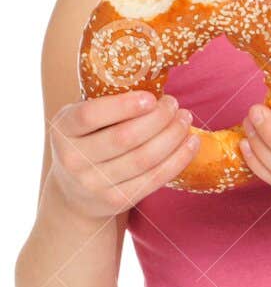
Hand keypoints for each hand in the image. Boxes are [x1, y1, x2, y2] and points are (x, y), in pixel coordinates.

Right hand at [48, 91, 199, 218]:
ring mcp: (94, 184)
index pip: (90, 115)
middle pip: (124, 137)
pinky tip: (191, 143)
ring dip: (172, 137)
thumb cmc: (87, 144)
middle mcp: (74, 159)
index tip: (151, 98)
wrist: (75, 194)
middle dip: (157, 119)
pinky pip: (154, 179)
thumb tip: (155, 85)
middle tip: (174, 104)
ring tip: (185, 120)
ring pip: (143, 159)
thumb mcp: (82, 122)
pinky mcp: (116, 200)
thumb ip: (107, 106)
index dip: (123, 106)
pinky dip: (178, 159)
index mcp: (63, 130)